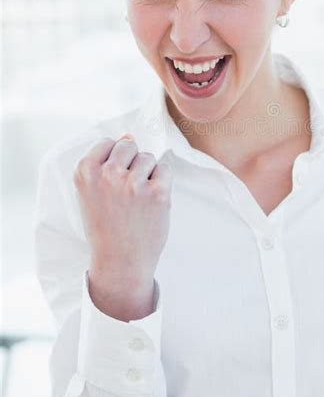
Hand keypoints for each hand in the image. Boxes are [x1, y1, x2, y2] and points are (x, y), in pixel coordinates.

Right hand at [73, 134, 172, 283]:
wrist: (120, 261)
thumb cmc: (106, 226)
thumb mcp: (92, 193)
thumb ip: (105, 162)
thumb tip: (129, 135)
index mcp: (85, 171)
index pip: (107, 143)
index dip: (114, 161)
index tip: (112, 183)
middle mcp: (108, 174)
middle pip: (129, 146)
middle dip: (131, 164)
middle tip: (126, 193)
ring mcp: (133, 183)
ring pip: (148, 157)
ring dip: (147, 174)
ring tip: (137, 201)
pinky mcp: (157, 192)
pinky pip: (164, 169)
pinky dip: (161, 183)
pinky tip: (150, 203)